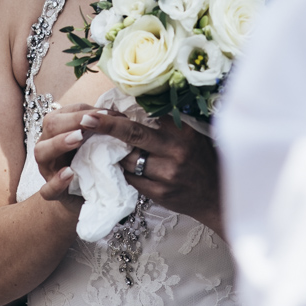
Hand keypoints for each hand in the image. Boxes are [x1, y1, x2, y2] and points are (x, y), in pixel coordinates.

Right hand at [30, 104, 131, 201]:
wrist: (86, 196)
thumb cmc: (91, 163)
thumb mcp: (97, 143)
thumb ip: (101, 129)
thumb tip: (118, 115)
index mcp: (58, 130)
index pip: (66, 112)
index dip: (85, 111)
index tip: (105, 113)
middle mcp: (48, 145)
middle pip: (51, 125)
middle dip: (72, 121)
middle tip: (90, 121)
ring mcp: (47, 169)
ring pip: (42, 152)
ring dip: (59, 143)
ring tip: (77, 138)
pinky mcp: (52, 193)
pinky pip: (47, 188)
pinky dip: (57, 182)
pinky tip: (69, 173)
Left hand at [79, 112, 222, 231]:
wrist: (217, 196)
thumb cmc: (204, 160)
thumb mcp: (194, 135)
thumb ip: (169, 124)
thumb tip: (138, 109)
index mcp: (184, 132)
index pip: (148, 116)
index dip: (124, 114)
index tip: (103, 109)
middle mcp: (175, 152)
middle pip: (133, 134)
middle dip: (107, 126)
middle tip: (87, 120)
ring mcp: (166, 174)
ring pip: (129, 159)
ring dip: (116, 153)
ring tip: (106, 147)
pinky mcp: (159, 194)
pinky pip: (132, 179)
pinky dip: (125, 171)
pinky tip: (122, 167)